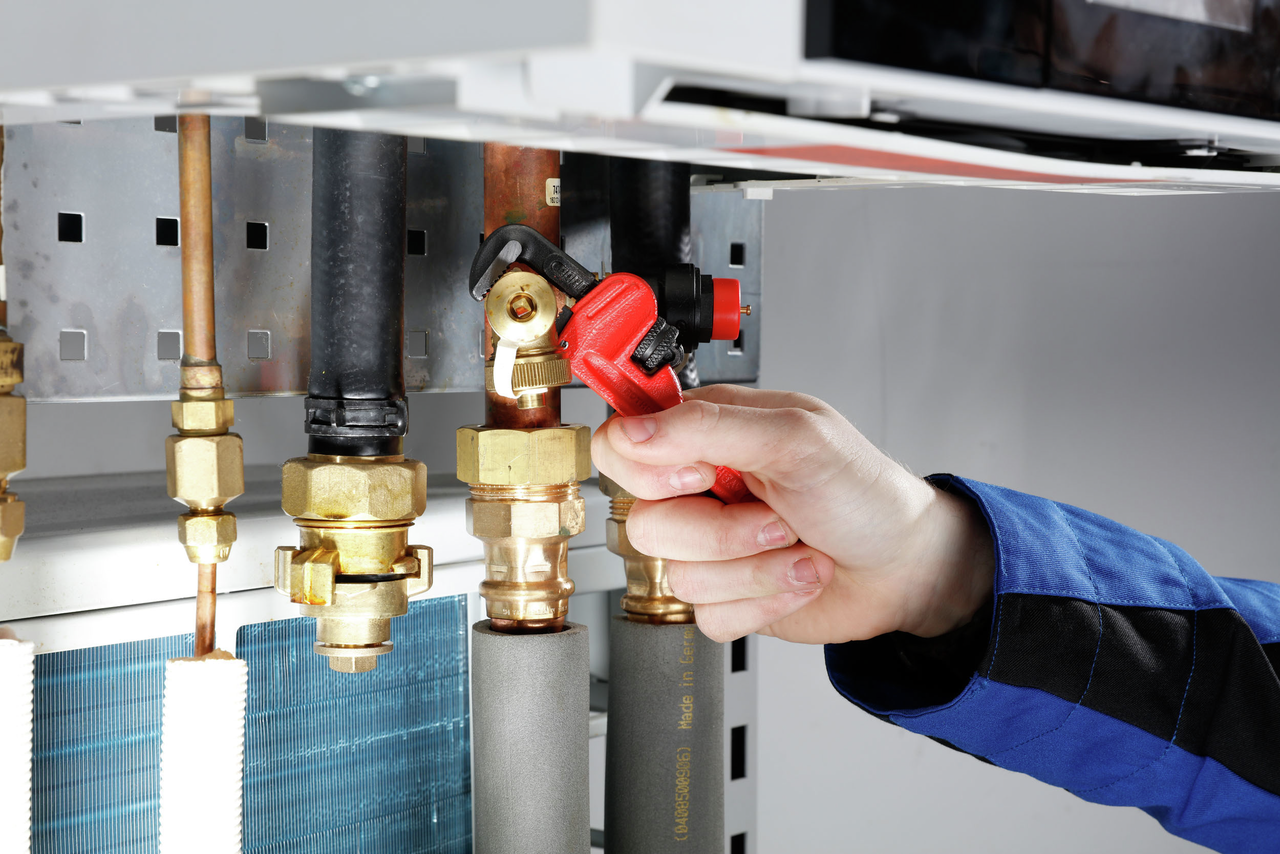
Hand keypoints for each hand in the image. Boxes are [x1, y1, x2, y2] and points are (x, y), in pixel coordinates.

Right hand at [591, 385, 993, 643]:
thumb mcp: (795, 437)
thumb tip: (633, 430)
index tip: (703, 474)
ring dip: (756, 569)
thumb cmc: (863, 492)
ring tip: (798, 547)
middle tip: (776, 515)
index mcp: (704, 434)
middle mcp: (696, 489)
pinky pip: (706, 616)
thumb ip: (707, 426)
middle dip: (723, 530)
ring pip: (678, 574)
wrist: (904, 566)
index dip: (650, 468)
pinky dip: (761, 602)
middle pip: (644, 521)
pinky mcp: (723, 597)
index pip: (619, 444)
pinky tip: (794, 578)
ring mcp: (707, 547)